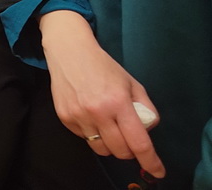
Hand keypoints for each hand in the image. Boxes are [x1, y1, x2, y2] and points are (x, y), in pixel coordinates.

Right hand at [40, 11, 164, 178]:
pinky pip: (84, 138)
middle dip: (129, 151)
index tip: (157, 171)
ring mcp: (78, 116)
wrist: (68, 52)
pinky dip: (92, 134)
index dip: (150, 161)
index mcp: (118, 102)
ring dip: (110, 145)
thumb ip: (145, 108)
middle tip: (129, 140)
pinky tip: (91, 117)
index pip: (139, 142)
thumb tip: (147, 131)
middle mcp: (98, 112)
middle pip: (120, 151)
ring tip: (109, 128)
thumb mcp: (132, 83)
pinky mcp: (64, 117)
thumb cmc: (103, 66)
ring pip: (101, 149)